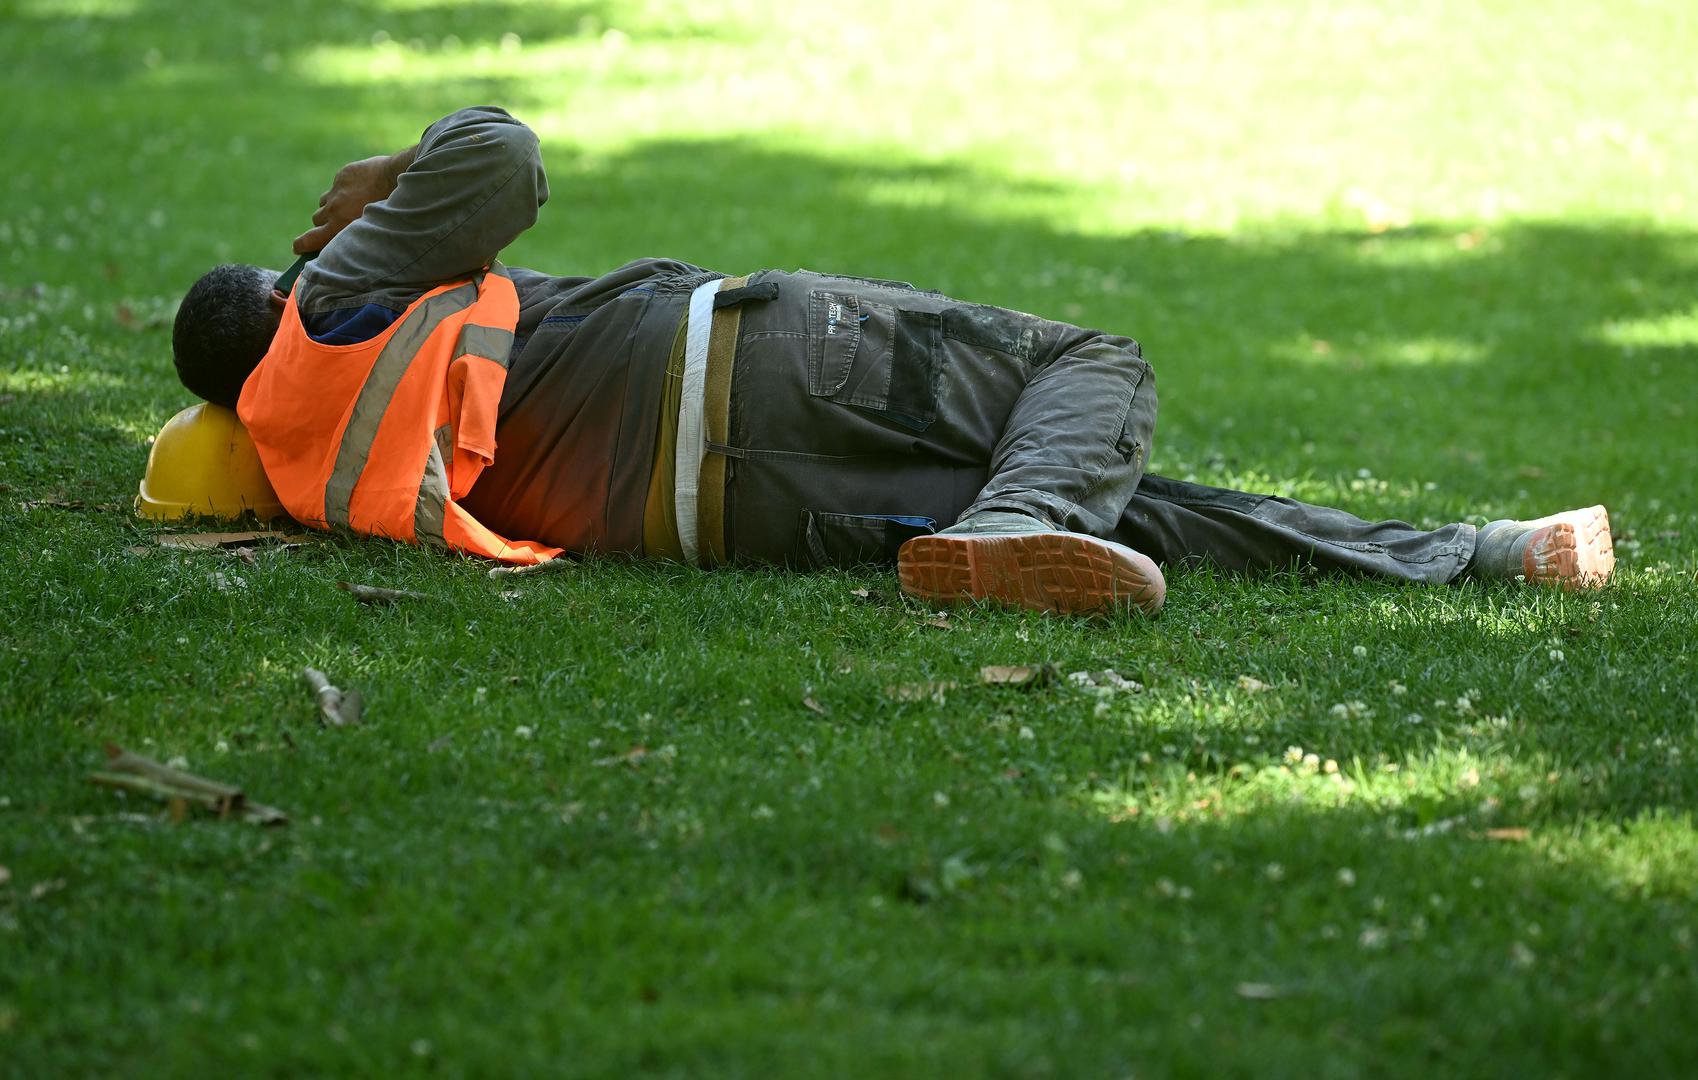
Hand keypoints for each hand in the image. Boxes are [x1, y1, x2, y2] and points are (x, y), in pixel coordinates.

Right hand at [291, 147, 415, 253]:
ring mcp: (336, 191)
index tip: (297, 248)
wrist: (397, 178)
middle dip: (323, 224)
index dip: (302, 244)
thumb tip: (343, 241)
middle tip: (336, 225)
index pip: (311, 239)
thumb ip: (354, 237)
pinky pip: (336, 186)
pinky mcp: (341, 176)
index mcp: (340, 226)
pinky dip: (343, 190)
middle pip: (317, 220)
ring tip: (350, 207)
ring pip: (324, 202)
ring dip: (331, 206)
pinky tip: (361, 190)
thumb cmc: (392, 210)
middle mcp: (334, 209)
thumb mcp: (372, 230)